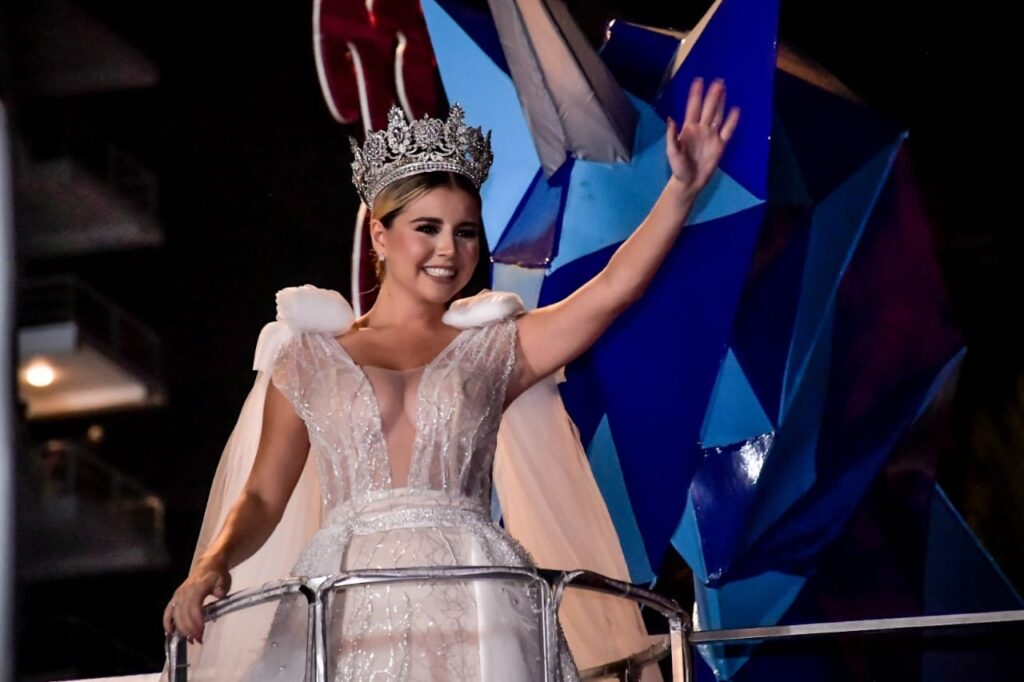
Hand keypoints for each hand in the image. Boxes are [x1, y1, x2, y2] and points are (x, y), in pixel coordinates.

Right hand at [162, 557, 231, 643]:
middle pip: (183, 615)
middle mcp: (184, 593)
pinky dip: (167, 623)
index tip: (201, 633)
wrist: (208, 564)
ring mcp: (178, 595)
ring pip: (175, 615)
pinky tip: (170, 633)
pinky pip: (167, 611)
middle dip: (190, 629)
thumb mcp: (223, 579)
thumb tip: (219, 595)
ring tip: (190, 640)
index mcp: (196, 588)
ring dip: (181, 629)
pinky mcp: (175, 597)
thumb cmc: (217, 574)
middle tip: (198, 640)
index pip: (193, 608)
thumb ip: (221, 588)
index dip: (196, 622)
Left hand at [666, 77, 739, 191]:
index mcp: (688, 128)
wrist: (690, 182)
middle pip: (708, 108)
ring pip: (718, 115)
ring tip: (724, 88)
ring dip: (721, 102)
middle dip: (712, 94)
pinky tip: (736, 109)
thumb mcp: (672, 152)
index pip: (693, 107)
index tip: (698, 80)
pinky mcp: (720, 145)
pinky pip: (728, 130)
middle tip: (718, 80)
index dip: (696, 94)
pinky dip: (732, 120)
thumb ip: (671, 136)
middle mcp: (701, 128)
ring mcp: (712, 135)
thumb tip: (671, 118)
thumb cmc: (678, 167)